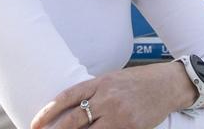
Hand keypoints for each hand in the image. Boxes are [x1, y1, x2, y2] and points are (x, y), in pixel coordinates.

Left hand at [31, 61, 191, 128]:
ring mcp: (120, 115)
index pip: (67, 97)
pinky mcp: (131, 128)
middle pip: (74, 119)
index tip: (35, 124)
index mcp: (100, 83)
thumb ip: (93, 93)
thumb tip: (70, 109)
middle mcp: (107, 98)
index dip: (48, 111)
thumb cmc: (138, 82)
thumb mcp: (113, 80)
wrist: (168, 84)